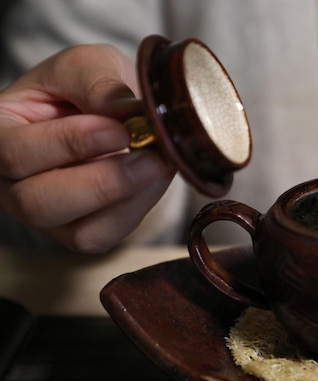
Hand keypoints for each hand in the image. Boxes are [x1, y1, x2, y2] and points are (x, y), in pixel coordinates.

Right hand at [0, 44, 174, 252]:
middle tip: (151, 156)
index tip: (119, 128)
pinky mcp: (82, 232)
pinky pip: (108, 234)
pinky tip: (156, 177)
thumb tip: (126, 113)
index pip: (16, 152)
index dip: (70, 144)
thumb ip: (99, 83)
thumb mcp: (88, 65)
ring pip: (79, 232)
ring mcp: (47, 215)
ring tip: (160, 163)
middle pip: (39, 204)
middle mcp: (11, 183)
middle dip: (102, 182)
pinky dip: (140, 208)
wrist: (114, 112)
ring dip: (128, 198)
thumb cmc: (87, 86)